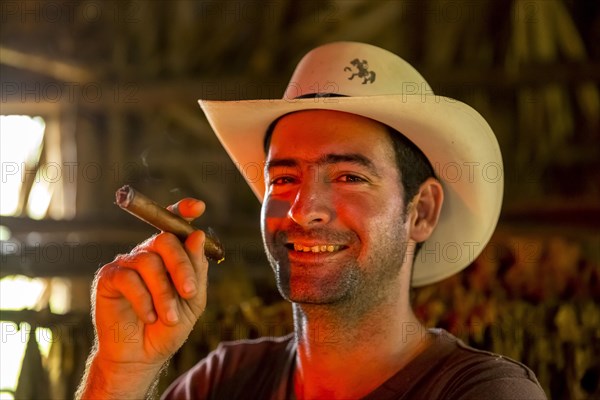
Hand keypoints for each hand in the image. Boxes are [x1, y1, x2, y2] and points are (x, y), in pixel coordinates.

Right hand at [78, 198, 208, 398]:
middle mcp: (148, 253)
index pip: (174, 224)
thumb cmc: (168, 327)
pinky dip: (143, 300)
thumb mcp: (192, 300)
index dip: (183, 210)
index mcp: (170, 255)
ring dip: (164, 293)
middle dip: (181, 266)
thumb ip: (196, 269)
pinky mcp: (108, 277)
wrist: (142, 356)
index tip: (197, 207)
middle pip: (164, 240)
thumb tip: (197, 234)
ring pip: (149, 262)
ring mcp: (127, 263)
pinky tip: (149, 317)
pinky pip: (128, 279)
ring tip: (170, 317)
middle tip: (189, 292)